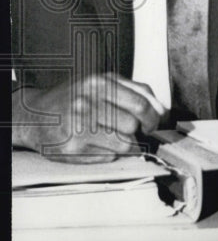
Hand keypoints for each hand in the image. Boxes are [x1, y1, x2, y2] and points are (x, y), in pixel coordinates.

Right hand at [12, 73, 164, 161]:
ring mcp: (78, 126)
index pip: (141, 103)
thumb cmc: (73, 98)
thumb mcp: (102, 84)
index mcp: (99, 83)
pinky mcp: (72, 148)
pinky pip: (108, 157)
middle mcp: (88, 103)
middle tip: (134, 131)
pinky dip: (108, 153)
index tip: (155, 123)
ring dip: (125, 144)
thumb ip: (134, 91)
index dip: (155, 116)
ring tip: (111, 137)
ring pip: (124, 144)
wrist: (32, 115)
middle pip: (134, 125)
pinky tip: (95, 144)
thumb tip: (162, 110)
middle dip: (139, 131)